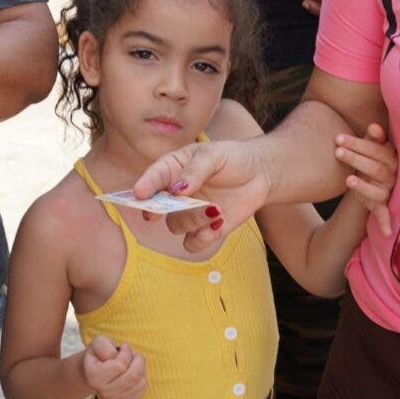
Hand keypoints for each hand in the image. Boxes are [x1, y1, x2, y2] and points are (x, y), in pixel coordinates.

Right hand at [79, 336, 146, 398]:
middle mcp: (104, 391)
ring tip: (132, 363)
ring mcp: (115, 398)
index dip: (126, 353)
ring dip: (140, 367)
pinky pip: (143, 388)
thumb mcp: (97, 342)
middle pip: (133, 376)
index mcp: (94, 377)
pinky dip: (142, 377)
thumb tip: (115, 356)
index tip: (122, 347)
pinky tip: (133, 372)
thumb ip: (104, 345)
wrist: (95, 370)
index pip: (120, 366)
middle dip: (138, 360)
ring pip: (140, 382)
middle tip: (133, 354)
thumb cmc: (99, 354)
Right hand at [131, 141, 268, 255]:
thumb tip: (177, 189)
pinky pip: (192, 243)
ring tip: (215, 209)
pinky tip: (217, 224)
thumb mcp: (214, 155)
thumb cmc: (233, 158)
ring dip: (192, 220)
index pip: (154, 177)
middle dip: (158, 211)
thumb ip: (195, 170)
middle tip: (158, 212)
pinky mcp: (205, 229)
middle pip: (158, 207)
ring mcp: (189, 213)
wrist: (260, 173)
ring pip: (175, 226)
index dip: (145, 185)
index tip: (139, 193)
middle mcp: (175, 194)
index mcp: (172, 169)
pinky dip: (201, 238)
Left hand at [333, 123, 398, 237]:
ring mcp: (388, 190)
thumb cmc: (371, 159)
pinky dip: (386, 222)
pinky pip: (384, 213)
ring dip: (363, 186)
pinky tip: (387, 232)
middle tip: (337, 151)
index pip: (377, 149)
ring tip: (348, 180)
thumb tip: (374, 127)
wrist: (375, 181)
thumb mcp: (371, 149)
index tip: (339, 138)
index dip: (360, 143)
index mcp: (391, 157)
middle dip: (356, 159)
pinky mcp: (382, 205)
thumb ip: (373, 139)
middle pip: (377, 168)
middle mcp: (393, 174)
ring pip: (378, 189)